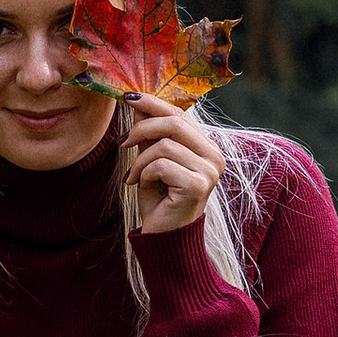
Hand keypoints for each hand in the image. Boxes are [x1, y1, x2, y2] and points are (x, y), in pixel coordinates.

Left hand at [122, 94, 223, 237]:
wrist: (165, 238)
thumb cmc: (160, 200)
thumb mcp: (151, 161)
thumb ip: (149, 135)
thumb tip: (137, 105)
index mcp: (206, 148)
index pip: (180, 114)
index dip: (153, 103)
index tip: (128, 98)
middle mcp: (214, 156)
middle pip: (174, 122)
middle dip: (142, 128)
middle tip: (123, 143)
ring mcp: (209, 171)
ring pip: (164, 145)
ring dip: (140, 160)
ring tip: (134, 177)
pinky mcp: (198, 185)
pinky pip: (161, 164)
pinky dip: (145, 174)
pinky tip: (144, 187)